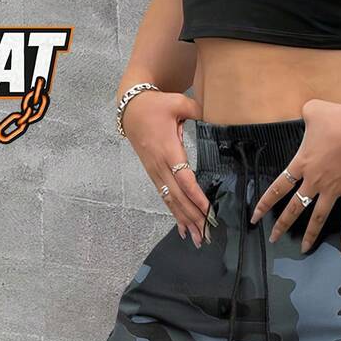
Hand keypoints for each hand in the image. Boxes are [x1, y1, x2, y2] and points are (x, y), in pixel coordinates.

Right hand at [121, 90, 211, 244]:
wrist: (131, 109)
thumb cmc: (156, 105)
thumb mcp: (177, 102)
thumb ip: (195, 109)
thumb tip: (209, 115)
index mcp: (168, 150)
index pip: (185, 179)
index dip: (196, 197)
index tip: (208, 212)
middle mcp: (160, 166)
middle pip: (179, 197)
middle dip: (193, 217)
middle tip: (207, 235)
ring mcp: (155, 173)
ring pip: (171, 202)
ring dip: (184, 221)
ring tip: (197, 239)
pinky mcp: (153, 175)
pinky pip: (165, 198)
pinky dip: (175, 214)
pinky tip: (182, 229)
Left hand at [250, 98, 340, 254]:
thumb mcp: (314, 109)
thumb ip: (305, 115)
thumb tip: (305, 115)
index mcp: (303, 163)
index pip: (278, 187)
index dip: (265, 204)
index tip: (255, 217)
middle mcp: (315, 181)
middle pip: (295, 208)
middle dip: (282, 225)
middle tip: (273, 239)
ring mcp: (335, 190)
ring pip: (318, 218)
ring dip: (310, 235)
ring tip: (303, 250)